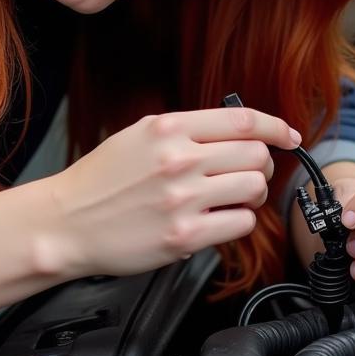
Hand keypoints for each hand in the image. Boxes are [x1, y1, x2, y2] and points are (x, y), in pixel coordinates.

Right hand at [42, 107, 300, 279]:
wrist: (66, 222)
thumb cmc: (100, 181)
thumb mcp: (138, 136)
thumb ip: (184, 131)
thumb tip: (234, 133)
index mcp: (168, 128)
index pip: (243, 119)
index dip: (274, 126)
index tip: (288, 135)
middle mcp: (178, 159)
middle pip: (256, 154)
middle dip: (261, 164)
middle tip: (249, 174)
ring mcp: (182, 198)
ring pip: (254, 188)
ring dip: (252, 194)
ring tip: (232, 199)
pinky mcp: (184, 235)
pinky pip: (240, 224)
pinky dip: (238, 222)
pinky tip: (218, 221)